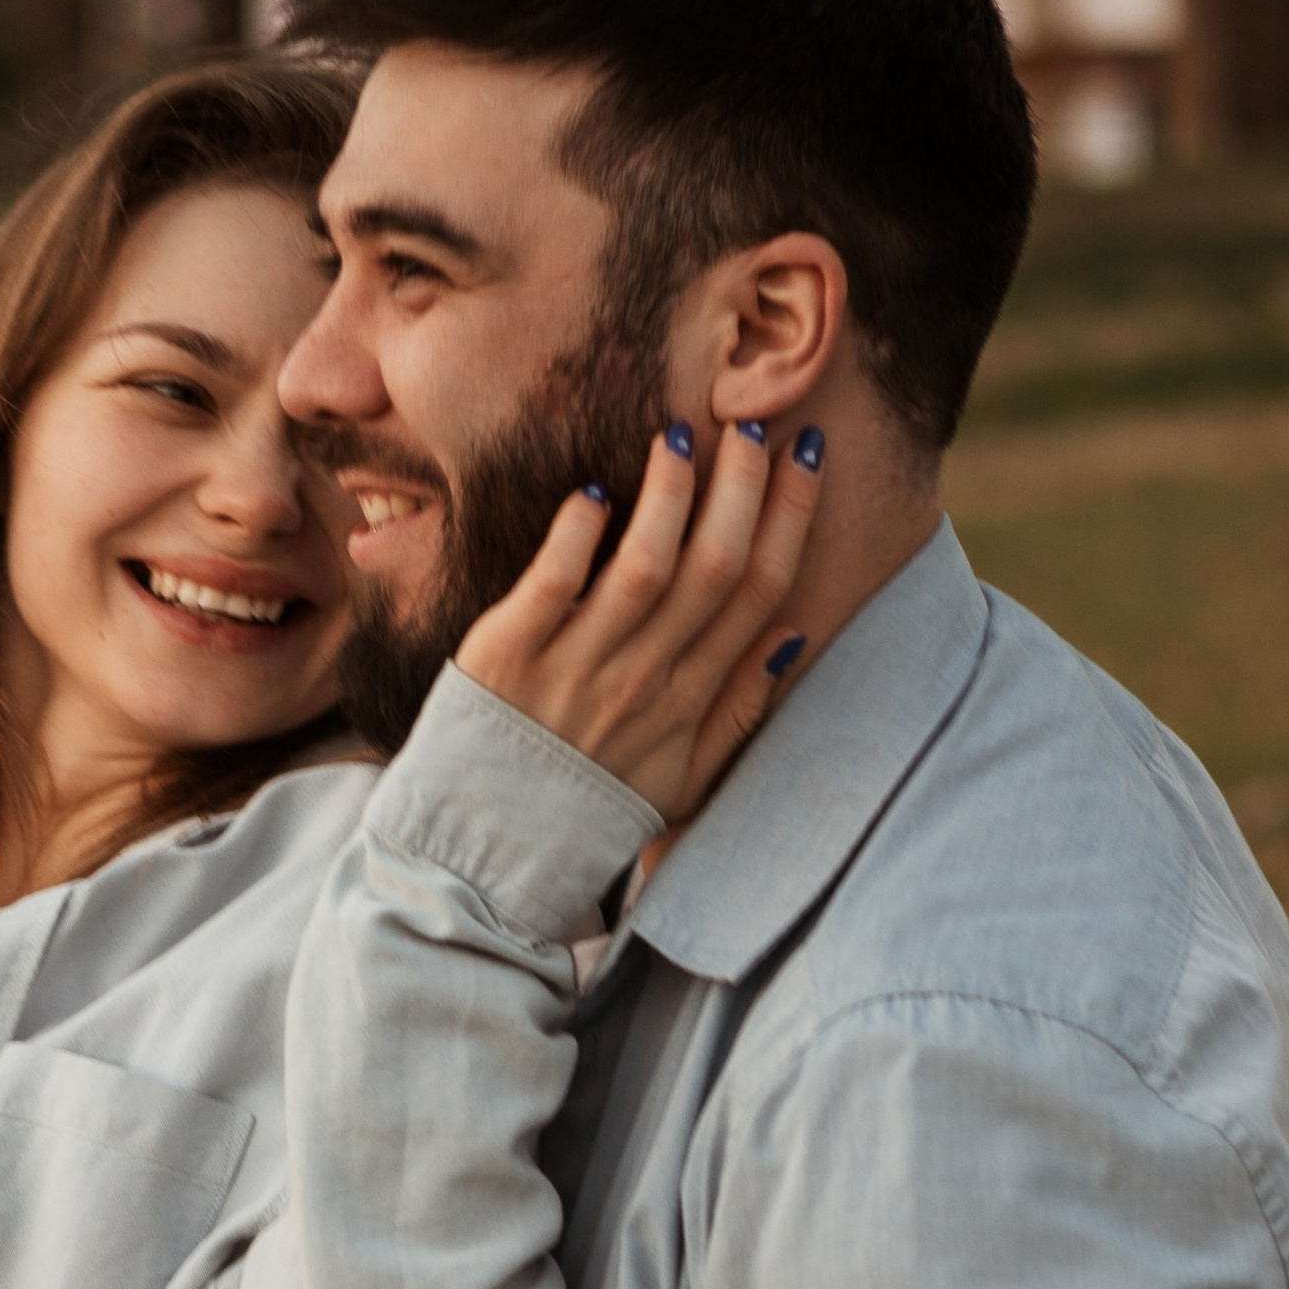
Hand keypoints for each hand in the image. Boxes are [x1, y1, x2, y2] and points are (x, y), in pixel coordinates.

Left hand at [455, 418, 821, 825]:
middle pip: (712, 568)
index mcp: (685, 705)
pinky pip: (553, 581)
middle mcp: (638, 684)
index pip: (756, 594)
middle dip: (741, 487)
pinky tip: (593, 493)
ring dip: (669, 493)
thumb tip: (788, 637)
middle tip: (746, 426)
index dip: (790, 517)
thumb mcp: (678, 784)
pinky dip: (577, 533)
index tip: (804, 454)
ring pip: (643, 565)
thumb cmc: (584, 814)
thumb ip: (735, 715)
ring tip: (677, 436)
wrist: (484, 861)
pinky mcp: (507, 656)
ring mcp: (572, 669)